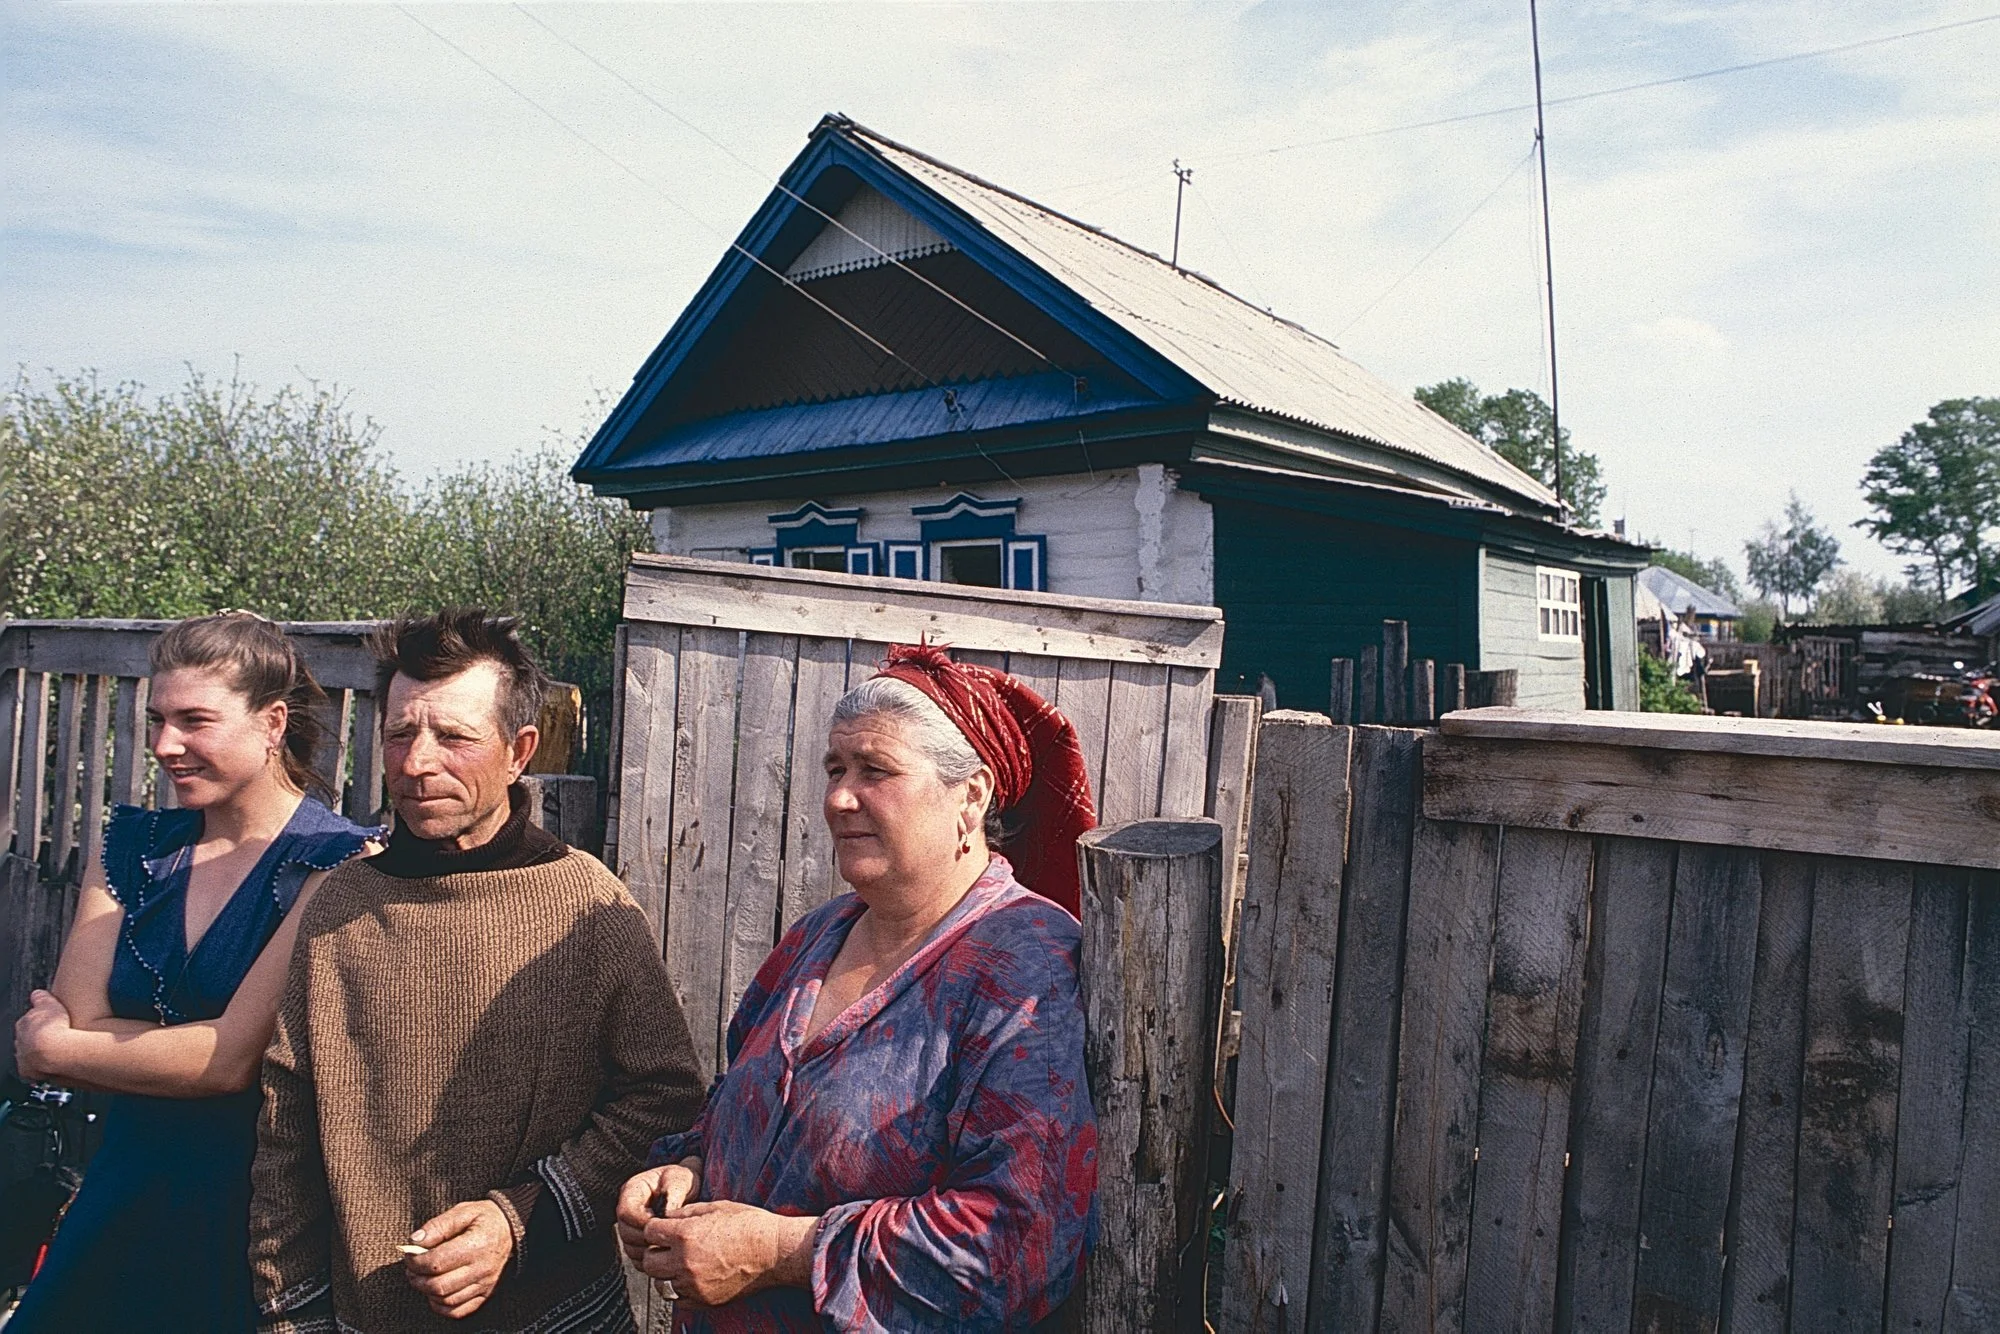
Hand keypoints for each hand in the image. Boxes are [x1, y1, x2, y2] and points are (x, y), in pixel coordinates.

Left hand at [13, 990, 73, 1081]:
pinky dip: (44, 1066)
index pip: (28, 1021)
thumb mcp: (49, 1003)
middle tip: (55, 1036)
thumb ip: (41, 998)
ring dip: (40, 1052)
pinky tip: (56, 1064)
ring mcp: (23, 1057)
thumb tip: (37, 993)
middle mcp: (19, 1041)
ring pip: (29, 1054)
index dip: (40, 1022)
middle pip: (26, 1039)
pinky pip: (35, 1069)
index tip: (50, 1022)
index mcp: (23, 1024)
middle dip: (37, 1038)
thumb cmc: (55, 1028)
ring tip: (58, 1051)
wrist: (58, 1053)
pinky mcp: (29, 1072)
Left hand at [405, 1199, 514, 1318]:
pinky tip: (436, 1293)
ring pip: (446, 1300)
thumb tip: (415, 1241)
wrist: (514, 1230)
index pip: (436, 1262)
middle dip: (417, 1278)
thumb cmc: (486, 1219)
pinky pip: (458, 1311)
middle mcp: (482, 1268)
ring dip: (426, 1292)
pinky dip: (441, 1306)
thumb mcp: (463, 1211)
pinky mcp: (486, 1295)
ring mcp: (485, 1284)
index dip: (415, 1261)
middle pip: (438, 1285)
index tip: (409, 1254)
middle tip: (411, 1269)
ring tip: (422, 1278)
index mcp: (476, 1244)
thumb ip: (438, 1225)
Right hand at [616, 1159, 700, 1265]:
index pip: (626, 1212)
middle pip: (625, 1233)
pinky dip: (650, 1259)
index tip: (659, 1225)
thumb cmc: (683, 1182)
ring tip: (668, 1245)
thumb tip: (666, 1214)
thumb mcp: (679, 1180)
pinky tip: (666, 1253)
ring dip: (648, 1251)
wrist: (690, 1190)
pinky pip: (637, 1258)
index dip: (641, 1221)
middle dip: (645, 1238)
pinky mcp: (638, 1242)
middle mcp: (628, 1211)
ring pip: (630, 1248)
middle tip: (666, 1239)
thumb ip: (673, 1193)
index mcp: (632, 1191)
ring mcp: (632, 1228)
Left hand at [637, 1200, 816, 1306]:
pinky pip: (677, 1299)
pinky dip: (679, 1289)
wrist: (774, 1251)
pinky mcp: (704, 1301)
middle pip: (649, 1261)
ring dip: (665, 1273)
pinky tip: (692, 1277)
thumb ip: (686, 1213)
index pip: (649, 1232)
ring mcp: (694, 1284)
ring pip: (659, 1283)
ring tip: (679, 1263)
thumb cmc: (750, 1225)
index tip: (664, 1227)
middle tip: (667, 1246)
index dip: (656, 1227)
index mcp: (685, 1234)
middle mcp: (685, 1261)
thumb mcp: (715, 1207)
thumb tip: (668, 1218)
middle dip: (655, 1251)